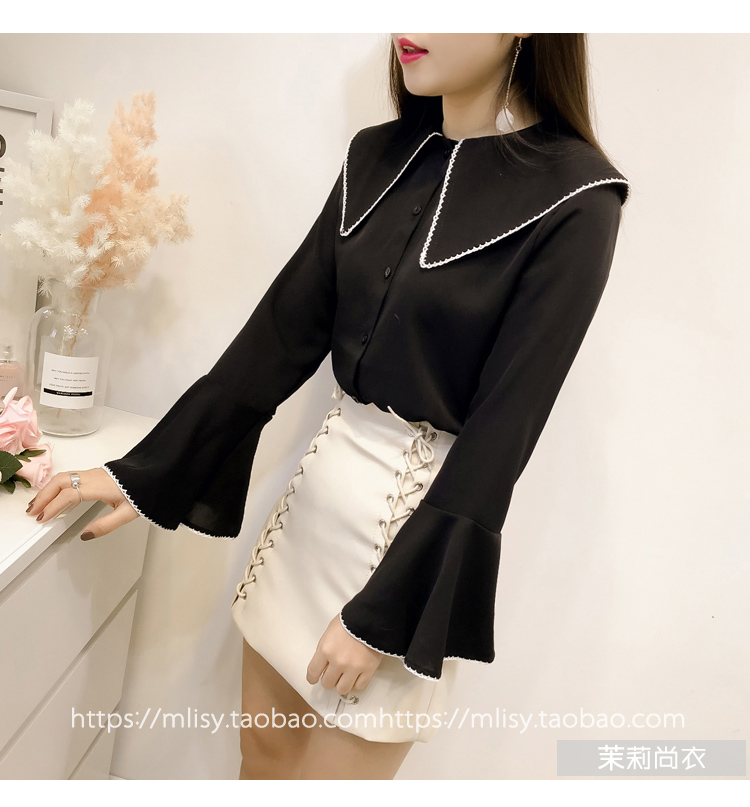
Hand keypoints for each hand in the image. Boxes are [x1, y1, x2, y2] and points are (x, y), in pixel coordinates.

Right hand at [25, 468, 139, 539]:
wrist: (152, 476)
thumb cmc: (141, 492)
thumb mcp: (127, 514)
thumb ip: (105, 525)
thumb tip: (84, 535)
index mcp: (99, 486)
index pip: (69, 495)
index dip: (53, 506)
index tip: (43, 518)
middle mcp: (92, 477)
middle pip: (60, 482)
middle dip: (43, 497)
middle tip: (32, 513)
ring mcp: (92, 473)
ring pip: (62, 477)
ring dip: (47, 490)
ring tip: (37, 505)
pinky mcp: (93, 473)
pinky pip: (68, 476)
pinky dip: (55, 485)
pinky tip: (52, 494)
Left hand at [306, 613, 383, 698]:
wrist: (372, 617)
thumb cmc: (349, 620)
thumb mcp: (330, 631)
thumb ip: (325, 649)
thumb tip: (324, 663)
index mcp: (325, 650)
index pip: (313, 672)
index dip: (312, 677)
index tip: (314, 678)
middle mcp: (338, 662)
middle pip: (327, 683)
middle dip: (329, 679)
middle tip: (333, 674)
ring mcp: (353, 668)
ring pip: (342, 689)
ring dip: (342, 684)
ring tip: (345, 677)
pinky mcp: (368, 670)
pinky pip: (359, 686)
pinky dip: (357, 683)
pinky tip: (356, 676)